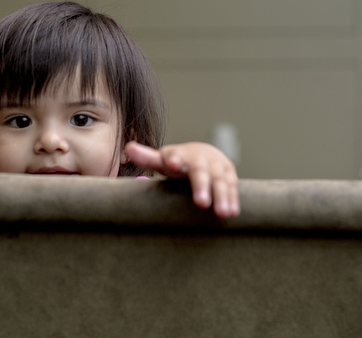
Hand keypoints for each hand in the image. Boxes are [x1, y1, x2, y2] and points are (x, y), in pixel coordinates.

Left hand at [124, 141, 239, 217]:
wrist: (205, 154)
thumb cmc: (178, 162)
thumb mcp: (163, 160)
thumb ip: (147, 157)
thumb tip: (128, 147)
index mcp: (182, 155)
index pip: (177, 156)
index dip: (175, 159)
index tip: (172, 164)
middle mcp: (201, 159)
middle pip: (201, 172)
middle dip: (202, 186)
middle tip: (201, 203)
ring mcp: (217, 167)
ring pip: (220, 181)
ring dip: (222, 196)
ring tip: (222, 213)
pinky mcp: (229, 175)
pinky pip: (232, 187)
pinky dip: (233, 199)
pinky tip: (233, 212)